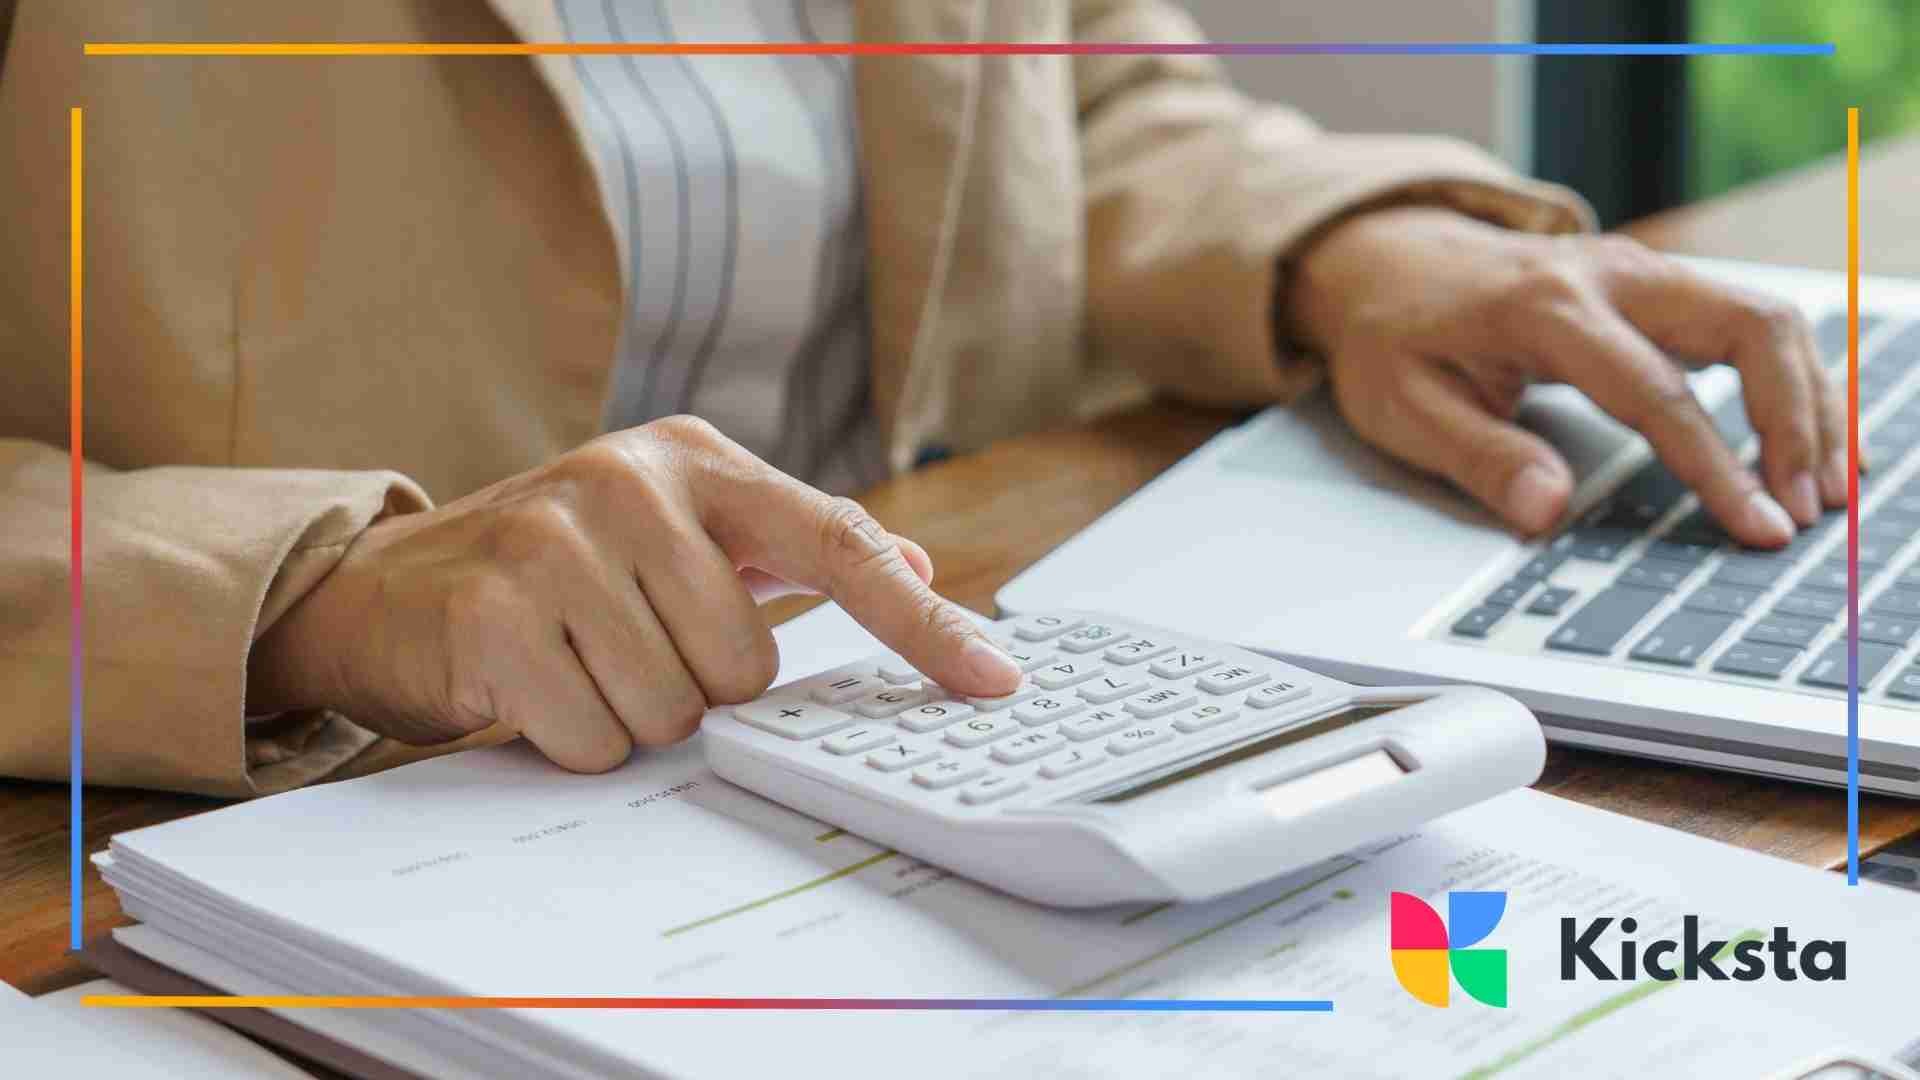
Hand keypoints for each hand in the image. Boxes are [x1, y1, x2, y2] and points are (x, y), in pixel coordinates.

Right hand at [247, 416, 1022, 771]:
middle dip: (692, 687)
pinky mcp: (497, 609)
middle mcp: (631, 481)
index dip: (922, 622)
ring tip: (573, 662)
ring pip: (673, 708)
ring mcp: (558, 539)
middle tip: (624, 649)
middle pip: (745, 665)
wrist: (384, 588)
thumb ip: (789, 549)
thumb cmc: (553, 568)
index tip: (995, 679)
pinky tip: (530, 686)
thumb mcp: (673, 534)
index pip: (838, 543)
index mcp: (695, 459)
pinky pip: (594, 736)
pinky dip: (570, 738)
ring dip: (628, 716)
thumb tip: (914, 566)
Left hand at [1284, 206, 1847, 545]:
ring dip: (1809, 400)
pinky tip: (1806, 440)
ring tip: (1825, 487)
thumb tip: (1546, 511)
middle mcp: (1610, 275)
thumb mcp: (1404, 406)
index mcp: (1545, 308)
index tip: (1759, 526)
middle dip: (1795, 421)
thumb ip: (1480, 457)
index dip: (1716, 466)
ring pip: (1764, 318)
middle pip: (1747, 328)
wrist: (1385, 260)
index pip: (1657, 392)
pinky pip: (1748, 321)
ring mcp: (1641, 271)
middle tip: (1808, 509)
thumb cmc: (1394, 336)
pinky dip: (1789, 379)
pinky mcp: (1658, 284)